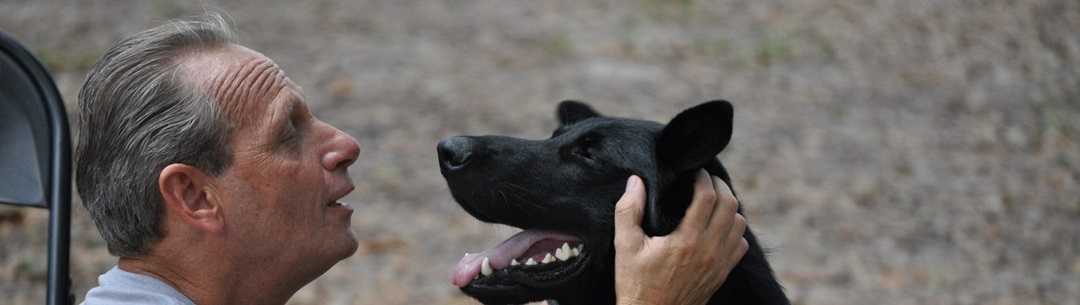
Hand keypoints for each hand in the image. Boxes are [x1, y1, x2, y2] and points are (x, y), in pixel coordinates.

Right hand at [613, 170, 748, 304]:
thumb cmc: (635, 283)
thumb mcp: (625, 246)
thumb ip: (628, 210)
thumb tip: (635, 181)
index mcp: (686, 241)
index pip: (708, 197)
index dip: (704, 178)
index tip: (696, 171)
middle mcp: (708, 251)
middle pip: (730, 206)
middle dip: (720, 186)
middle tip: (707, 179)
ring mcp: (719, 264)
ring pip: (740, 224)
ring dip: (730, 207)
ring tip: (713, 200)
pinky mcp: (721, 275)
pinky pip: (741, 245)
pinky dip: (734, 230)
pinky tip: (717, 227)